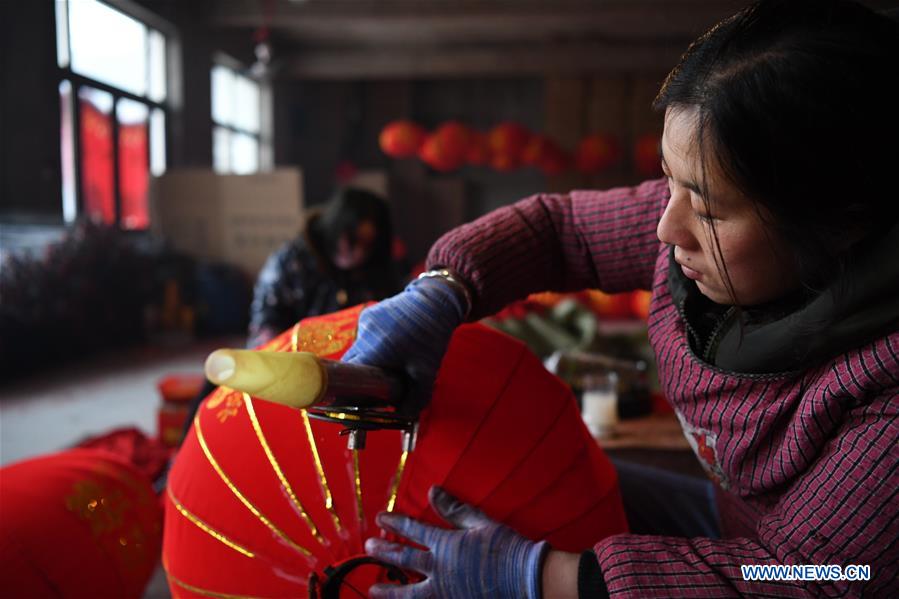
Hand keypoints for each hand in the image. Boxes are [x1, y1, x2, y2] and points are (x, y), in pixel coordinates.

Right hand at [341, 278, 467, 413]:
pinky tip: (392, 343)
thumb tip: (402, 416)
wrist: (436, 300)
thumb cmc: (432, 336)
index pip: (349, 375)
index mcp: (375, 349)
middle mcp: (365, 334)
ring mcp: (365, 321)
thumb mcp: (427, 372)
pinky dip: (373, 344)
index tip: (356, 397)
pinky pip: (364, 336)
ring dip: (369, 358)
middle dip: (361, 375)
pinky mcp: (368, 314)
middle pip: (351, 363)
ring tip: (392, 359)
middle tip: (377, 383)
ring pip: (358, 349)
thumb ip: (415, 399)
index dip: (349, 389)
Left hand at [365, 487, 548, 598]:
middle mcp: (440, 569)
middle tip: (368, 547)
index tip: (380, 519)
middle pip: (404, 559)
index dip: (395, 523)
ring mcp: (444, 591)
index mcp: (446, 544)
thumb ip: (453, 509)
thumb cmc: (506, 548)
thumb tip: (433, 491)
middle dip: (384, 551)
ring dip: (389, 590)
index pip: (412, 530)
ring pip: (408, 593)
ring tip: (373, 589)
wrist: (527, 579)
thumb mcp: (480, 523)